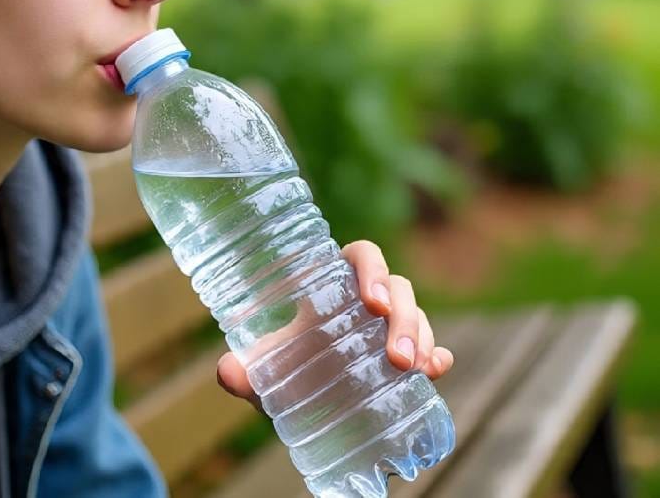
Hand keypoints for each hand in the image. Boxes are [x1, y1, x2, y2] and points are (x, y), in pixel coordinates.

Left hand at [216, 239, 454, 412]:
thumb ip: (245, 372)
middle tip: (397, 356)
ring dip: (421, 338)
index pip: (362, 257)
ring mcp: (391, 328)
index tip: (373, 303)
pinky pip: (434, 348)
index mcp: (335, 286)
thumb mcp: (266, 372)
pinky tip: (438, 369)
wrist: (308, 408)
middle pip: (399, 288)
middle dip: (404, 317)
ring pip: (417, 315)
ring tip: (415, 372)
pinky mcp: (410, 357)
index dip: (373, 270)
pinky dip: (438, 357)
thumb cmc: (288, 373)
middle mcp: (367, 301)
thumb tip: (226, 371)